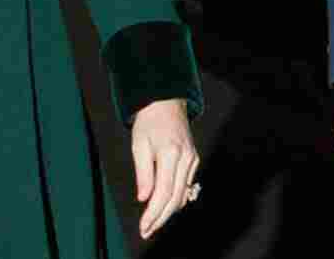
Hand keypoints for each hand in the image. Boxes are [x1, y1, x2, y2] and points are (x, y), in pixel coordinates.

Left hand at [130, 98, 198, 239]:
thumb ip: (143, 173)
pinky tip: (166, 208)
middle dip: (161, 218)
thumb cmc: (149, 122)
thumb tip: (144, 198)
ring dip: (168, 212)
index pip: (163, 192)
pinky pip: (186, 186)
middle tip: (147, 231)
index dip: (154, 213)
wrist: (166, 103)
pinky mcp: (194, 160)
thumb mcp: (139, 145)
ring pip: (182, 195)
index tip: (144, 226)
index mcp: (171, 154)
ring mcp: (192, 159)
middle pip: (175, 198)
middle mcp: (186, 158)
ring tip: (153, 224)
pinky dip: (176, 200)